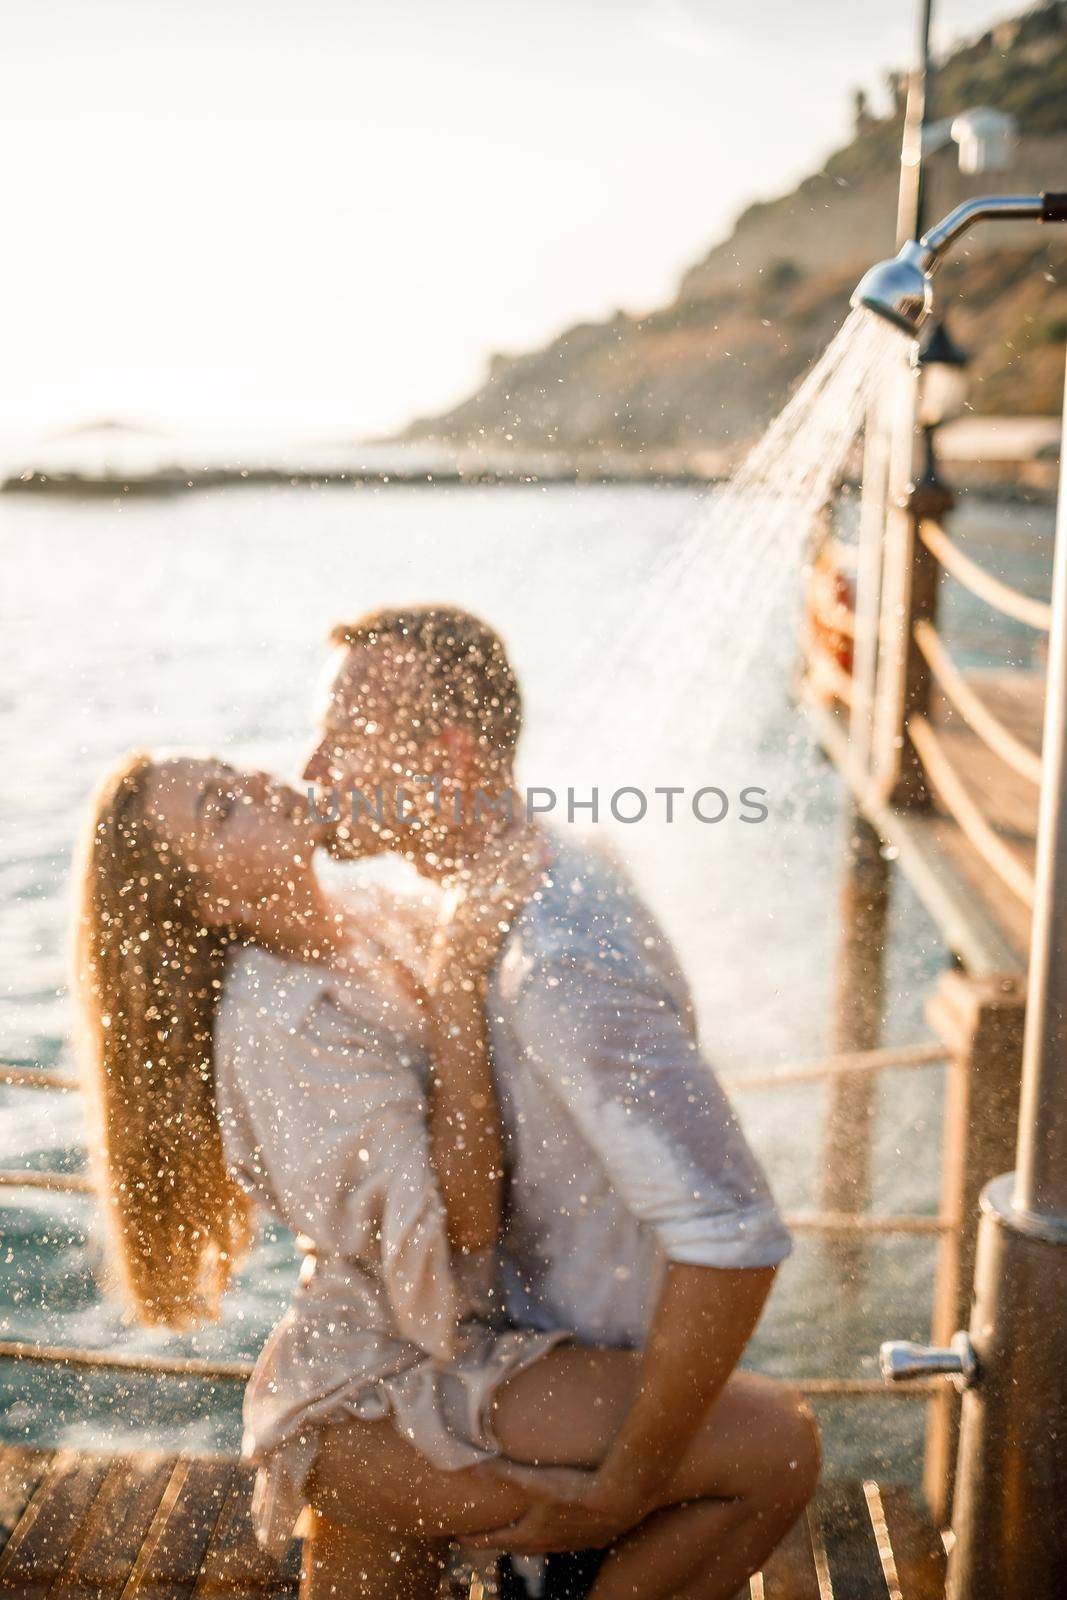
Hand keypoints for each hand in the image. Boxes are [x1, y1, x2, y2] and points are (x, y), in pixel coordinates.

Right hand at [435, 827, 551, 981]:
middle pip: (500, 865)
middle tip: (541, 836)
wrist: (453, 966)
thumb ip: (473, 884)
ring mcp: (479, 907)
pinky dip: (527, 887)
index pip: (486, 857)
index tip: (523, 828)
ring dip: (530, 864)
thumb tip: (488, 864)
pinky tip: (542, 877)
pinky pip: (513, 900)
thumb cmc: (459, 935)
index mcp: (461, 885)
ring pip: (509, 879)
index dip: (505, 842)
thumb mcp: (460, 905)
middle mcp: (469, 893)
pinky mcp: (490, 922)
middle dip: (522, 849)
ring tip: (548, 852)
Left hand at [463, 1463, 655, 1553]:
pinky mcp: (590, 1538)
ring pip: (542, 1546)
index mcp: (531, 1533)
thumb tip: (474, 1468)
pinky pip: (566, 1540)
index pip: (496, 1539)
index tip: (458, 1539)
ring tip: (522, 1534)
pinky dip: (556, 1536)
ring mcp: (570, 1543)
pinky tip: (563, 1527)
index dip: (476, 1539)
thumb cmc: (574, 1491)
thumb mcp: (536, 1481)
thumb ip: (505, 1474)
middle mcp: (548, 1543)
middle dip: (500, 1541)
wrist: (618, 1502)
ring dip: (528, 1541)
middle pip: (517, 1546)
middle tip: (486, 1538)